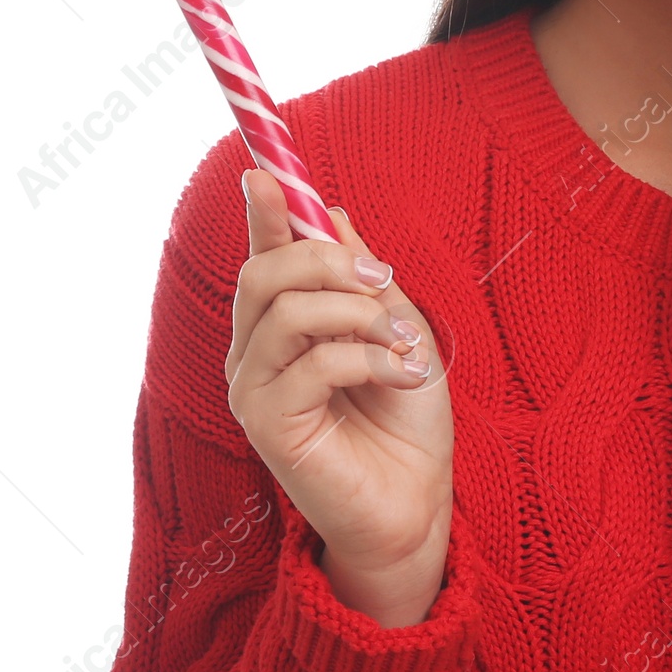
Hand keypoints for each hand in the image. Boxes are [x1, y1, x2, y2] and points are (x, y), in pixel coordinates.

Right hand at [225, 167, 454, 625]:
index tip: (268, 169)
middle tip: (382, 279)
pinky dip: (367, 357)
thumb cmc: (406, 420)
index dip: (263, 210)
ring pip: (286, 310)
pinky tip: (401, 377)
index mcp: (282, 326)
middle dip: (326, 258)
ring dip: (358, 313)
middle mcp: (255, 353)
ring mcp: (254, 389)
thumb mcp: (396, 328)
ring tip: (400, 344)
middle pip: (263, 272)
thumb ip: (359, 276)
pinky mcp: (267, 425)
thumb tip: (331, 211)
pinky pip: (311, 362)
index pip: (262, 254)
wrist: (417, 502)